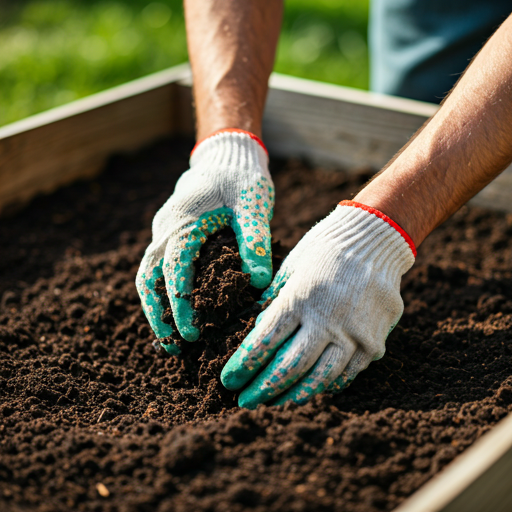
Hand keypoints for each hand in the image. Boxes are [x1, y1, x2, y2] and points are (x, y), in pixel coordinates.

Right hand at [136, 129, 273, 345]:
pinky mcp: (170, 235)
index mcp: (183, 221)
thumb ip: (255, 241)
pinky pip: (157, 267)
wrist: (227, 156)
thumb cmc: (242, 179)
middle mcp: (165, 228)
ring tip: (169, 339)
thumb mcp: (254, 206)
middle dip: (158, 315)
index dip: (181, 304)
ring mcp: (164, 231)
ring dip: (155, 307)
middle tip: (174, 347)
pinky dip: (161, 292)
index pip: (174, 270)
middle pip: (148, 278)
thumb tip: (262, 282)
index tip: (192, 332)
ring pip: (148, 275)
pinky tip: (175, 313)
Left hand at [221, 201, 415, 407]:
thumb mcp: (291, 268)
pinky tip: (310, 390)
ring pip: (320, 379)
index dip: (243, 366)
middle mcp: (328, 318)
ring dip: (293, 397)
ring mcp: (355, 333)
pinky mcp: (375, 342)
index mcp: (300, 296)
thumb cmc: (323, 249)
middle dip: (263, 390)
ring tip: (274, 404)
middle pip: (289, 368)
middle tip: (244, 402)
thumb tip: (254, 333)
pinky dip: (326, 386)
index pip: (264, 342)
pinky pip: (347, 374)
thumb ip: (274, 303)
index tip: (228, 381)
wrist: (375, 238)